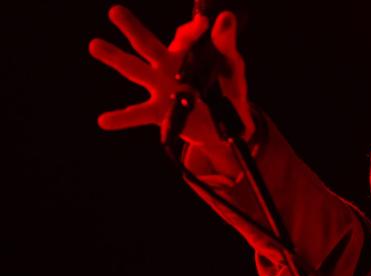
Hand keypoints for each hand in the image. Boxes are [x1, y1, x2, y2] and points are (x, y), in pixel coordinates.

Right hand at [89, 5, 252, 147]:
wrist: (226, 125)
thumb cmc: (227, 88)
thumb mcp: (231, 66)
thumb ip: (225, 44)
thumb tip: (226, 16)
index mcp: (187, 53)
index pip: (186, 38)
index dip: (193, 31)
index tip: (203, 23)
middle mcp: (168, 66)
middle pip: (147, 44)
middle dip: (132, 28)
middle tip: (115, 11)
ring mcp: (162, 88)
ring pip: (135, 70)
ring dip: (115, 58)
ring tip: (95, 44)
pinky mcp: (162, 114)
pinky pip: (139, 115)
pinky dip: (121, 118)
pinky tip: (104, 120)